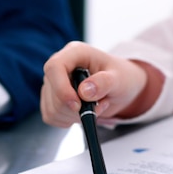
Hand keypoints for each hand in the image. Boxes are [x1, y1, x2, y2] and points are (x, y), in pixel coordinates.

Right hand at [41, 41, 162, 126]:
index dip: (62, 89)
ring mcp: (54, 83)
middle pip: (53, 93)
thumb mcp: (119, 79)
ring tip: (94, 107)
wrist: (119, 88)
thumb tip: (84, 92)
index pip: (54, 67)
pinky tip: (82, 112)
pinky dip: (68, 120)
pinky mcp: (52, 99)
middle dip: (75, 108)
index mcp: (75, 53)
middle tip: (98, 106)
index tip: (77, 106)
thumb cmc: (120, 77)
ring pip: (52, 108)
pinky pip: (52, 116)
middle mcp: (60, 67)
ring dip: (74, 116)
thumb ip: (104, 83)